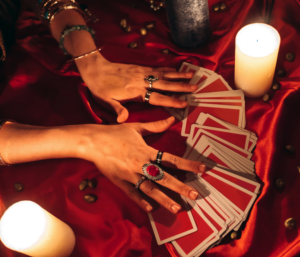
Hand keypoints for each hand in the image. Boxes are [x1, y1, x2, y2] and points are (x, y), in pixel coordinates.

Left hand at [76, 53, 197, 122]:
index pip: (157, 97)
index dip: (171, 100)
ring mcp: (142, 73)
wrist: (95, 68)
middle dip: (181, 87)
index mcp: (135, 92)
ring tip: (192, 76)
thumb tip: (123, 120)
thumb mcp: (106, 101)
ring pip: (164, 74)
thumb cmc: (100, 88)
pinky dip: (169, 69)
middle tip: (195, 88)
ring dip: (178, 76)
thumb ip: (117, 109)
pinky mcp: (140, 67)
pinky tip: (177, 70)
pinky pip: (158, 68)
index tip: (184, 103)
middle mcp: (142, 81)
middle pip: (165, 84)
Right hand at [82, 116, 205, 212]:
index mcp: (147, 151)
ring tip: (177, 208)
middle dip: (180, 187)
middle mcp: (141, 165)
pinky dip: (141, 201)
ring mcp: (130, 175)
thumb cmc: (115, 133)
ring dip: (164, 199)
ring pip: (150, 189)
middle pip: (164, 178)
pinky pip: (132, 194)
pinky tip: (151, 209)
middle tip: (195, 196)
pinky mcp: (120, 182)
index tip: (203, 169)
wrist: (93, 141)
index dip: (188, 164)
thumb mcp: (136, 127)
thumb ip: (155, 126)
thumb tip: (172, 119)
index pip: (172, 159)